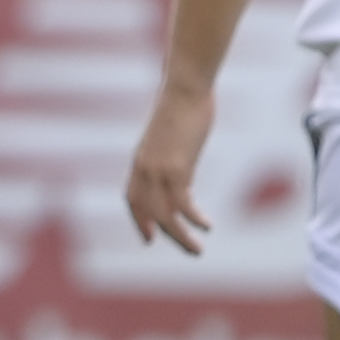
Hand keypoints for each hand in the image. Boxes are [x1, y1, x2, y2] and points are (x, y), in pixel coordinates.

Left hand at [125, 85, 216, 255]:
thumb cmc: (183, 102)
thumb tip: (182, 151)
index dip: (139, 219)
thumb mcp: (173, 132)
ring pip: (164, 215)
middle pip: (148, 212)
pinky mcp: (176, 169)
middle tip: (187, 250)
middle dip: (164, 234)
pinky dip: (194, 219)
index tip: (148, 237)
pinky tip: (208, 227)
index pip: (132, 198)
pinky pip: (182, 204)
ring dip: (181, 237)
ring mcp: (158, 170)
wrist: (185, 88)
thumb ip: (173, 148)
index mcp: (140, 160)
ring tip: (198, 251)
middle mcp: (144, 169)